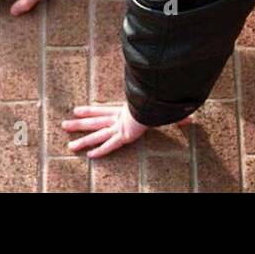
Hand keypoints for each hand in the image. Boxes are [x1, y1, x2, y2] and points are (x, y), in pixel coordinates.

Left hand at [63, 104, 191, 158]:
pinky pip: (112, 145)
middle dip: (79, 124)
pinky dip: (102, 150)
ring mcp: (121, 126)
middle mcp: (120, 117)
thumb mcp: (163, 108)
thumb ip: (174, 115)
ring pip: (98, 134)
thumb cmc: (159, 98)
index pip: (104, 110)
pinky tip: (90, 156)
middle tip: (64, 125)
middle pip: (96, 121)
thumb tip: (190, 117)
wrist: (160, 97)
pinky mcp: (126, 133)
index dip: (91, 110)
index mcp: (125, 110)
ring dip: (83, 139)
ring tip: (69, 145)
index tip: (78, 110)